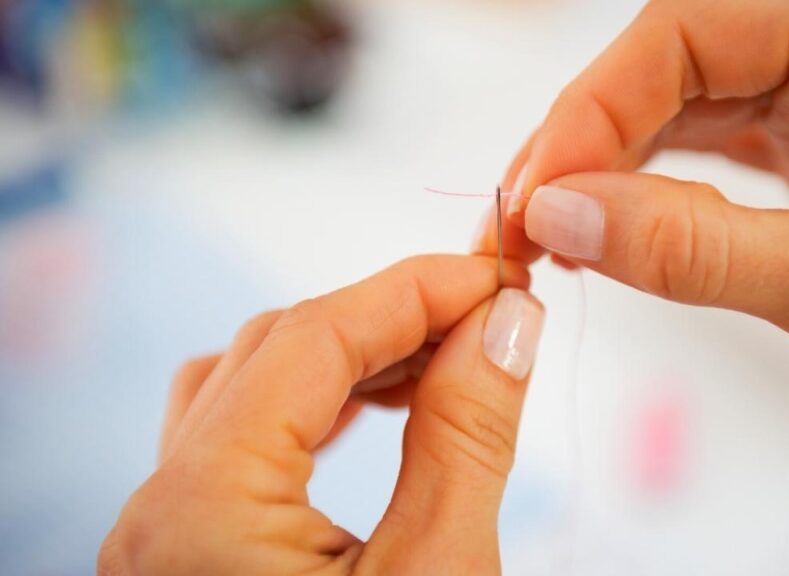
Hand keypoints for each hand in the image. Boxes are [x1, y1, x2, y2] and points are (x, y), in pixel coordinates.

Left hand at [98, 255, 544, 574]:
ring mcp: (169, 535)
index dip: (417, 288)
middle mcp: (157, 511)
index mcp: (195, 511)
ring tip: (448, 355)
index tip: (500, 272)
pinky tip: (382, 409)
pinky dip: (322, 404)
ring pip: (255, 387)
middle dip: (392, 317)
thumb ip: (466, 434)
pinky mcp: (197, 554)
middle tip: (489, 313)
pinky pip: (248, 437)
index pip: (313, 337)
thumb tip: (506, 323)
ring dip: (356, 357)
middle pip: (277, 351)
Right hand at [475, 0, 788, 467]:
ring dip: (606, 156)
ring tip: (553, 222)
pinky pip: (702, 134)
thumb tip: (559, 212)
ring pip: (677, 93)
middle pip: (670, 54)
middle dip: (587, 132)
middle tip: (526, 214)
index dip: (592, 111)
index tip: (534, 193)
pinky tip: (613, 213)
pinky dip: (645, 177)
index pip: (688, 31)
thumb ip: (690, 247)